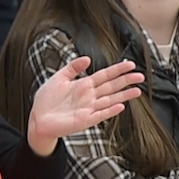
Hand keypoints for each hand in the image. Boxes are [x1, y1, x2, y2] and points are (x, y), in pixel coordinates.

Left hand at [25, 56, 145, 154]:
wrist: (37, 118)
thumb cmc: (47, 100)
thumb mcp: (58, 78)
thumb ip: (73, 67)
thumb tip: (87, 58)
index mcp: (84, 85)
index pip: (105, 75)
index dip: (117, 70)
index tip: (130, 65)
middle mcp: (89, 96)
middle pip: (111, 86)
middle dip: (126, 81)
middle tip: (140, 76)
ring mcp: (88, 108)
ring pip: (110, 100)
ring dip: (123, 96)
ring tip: (137, 91)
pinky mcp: (85, 120)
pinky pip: (100, 114)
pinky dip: (110, 110)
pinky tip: (120, 106)